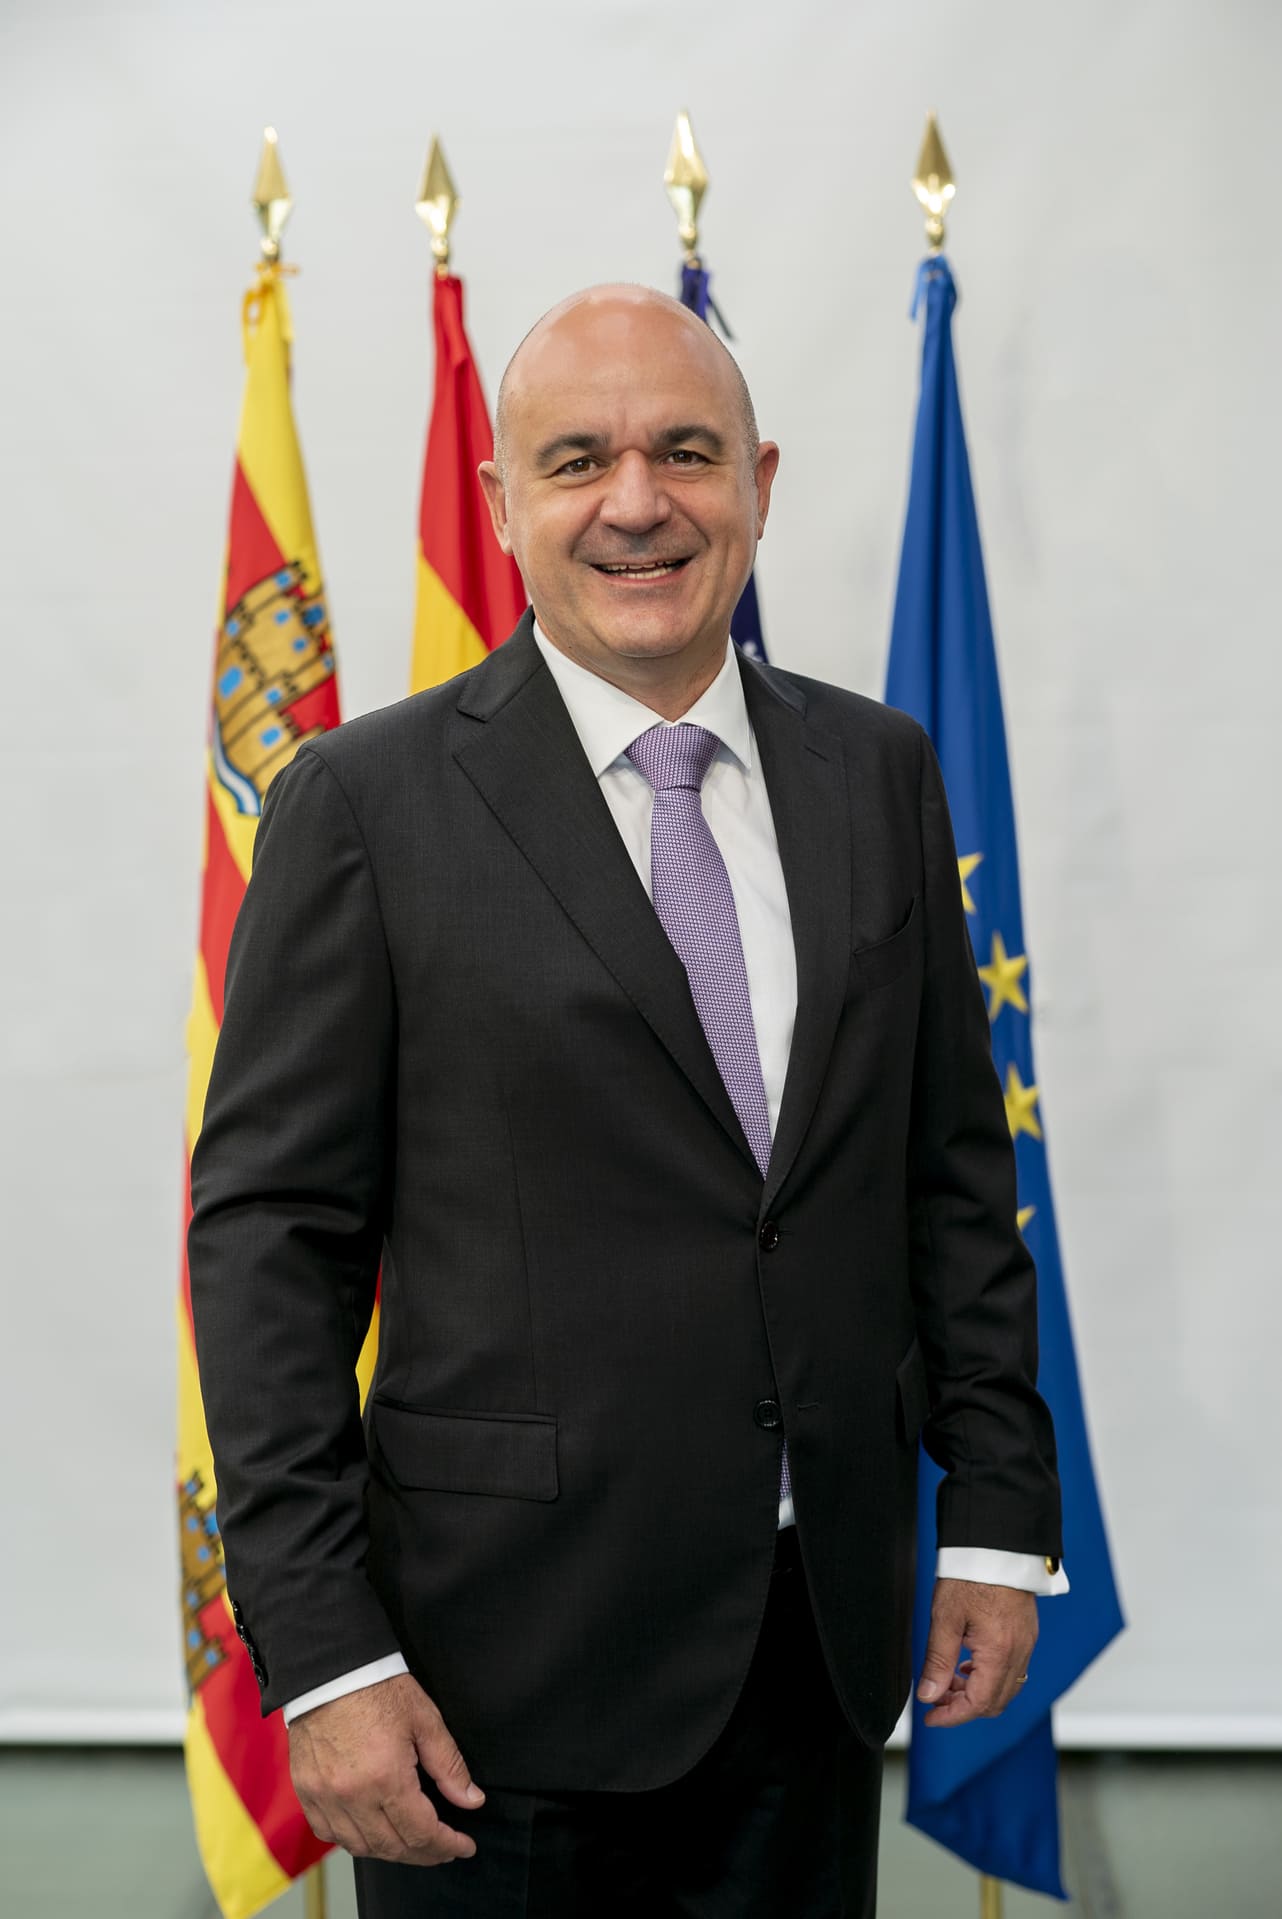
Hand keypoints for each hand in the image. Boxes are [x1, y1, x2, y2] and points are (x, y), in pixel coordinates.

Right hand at [288, 1672, 484, 1864]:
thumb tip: (471, 1800)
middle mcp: (352, 1796)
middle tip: (443, 1848)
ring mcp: (325, 1797)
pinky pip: (329, 1833)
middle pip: (392, 1847)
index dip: (447, 1845)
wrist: (329, 1669)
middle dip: (424, 1853)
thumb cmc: (377, 1688)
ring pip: (360, 1847)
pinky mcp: (306, 1792)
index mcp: (386, 1777)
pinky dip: (353, 1840)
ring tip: (412, 1842)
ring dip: (390, 1851)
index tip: (464, 1846)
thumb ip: (449, 1766)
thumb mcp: (425, 1719)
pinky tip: (371, 1831)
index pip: (421, 1832)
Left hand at [916, 1578, 1037, 1728]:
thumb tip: (928, 1694)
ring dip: (977, 1693)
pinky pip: (1012, 1670)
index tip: (931, 1716)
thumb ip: (938, 1661)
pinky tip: (969, 1664)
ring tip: (948, 1680)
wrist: (996, 1543)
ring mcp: (1026, 1644)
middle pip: (995, 1702)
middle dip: (964, 1707)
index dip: (952, 1716)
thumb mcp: (945, 1618)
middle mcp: (1019, 1653)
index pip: (978, 1704)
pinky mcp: (1026, 1634)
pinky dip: (989, 1677)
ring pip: (1005, 1688)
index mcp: (999, 1653)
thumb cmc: (971, 1574)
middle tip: (936, 1698)